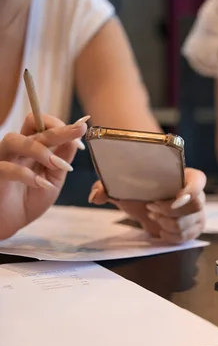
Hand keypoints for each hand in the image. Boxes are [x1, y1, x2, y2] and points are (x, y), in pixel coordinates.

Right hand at [0, 114, 87, 239]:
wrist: (10, 222)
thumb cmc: (29, 199)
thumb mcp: (53, 179)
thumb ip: (61, 160)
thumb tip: (75, 140)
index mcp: (30, 147)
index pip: (42, 124)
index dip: (63, 126)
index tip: (81, 137)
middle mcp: (15, 149)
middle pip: (32, 126)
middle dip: (58, 130)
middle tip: (78, 132)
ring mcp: (2, 160)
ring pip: (13, 140)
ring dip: (40, 150)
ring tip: (58, 165)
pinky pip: (5, 167)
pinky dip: (26, 175)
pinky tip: (42, 184)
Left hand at [89, 168, 205, 242]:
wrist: (146, 205)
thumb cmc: (140, 192)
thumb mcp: (122, 186)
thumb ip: (107, 186)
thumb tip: (97, 196)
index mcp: (186, 177)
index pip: (199, 181)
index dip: (191, 189)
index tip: (175, 197)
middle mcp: (197, 194)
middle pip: (195, 206)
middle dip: (169, 211)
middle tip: (151, 208)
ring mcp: (198, 213)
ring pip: (188, 224)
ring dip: (167, 224)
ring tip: (154, 216)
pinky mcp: (195, 229)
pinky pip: (186, 237)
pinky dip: (170, 236)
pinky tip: (160, 228)